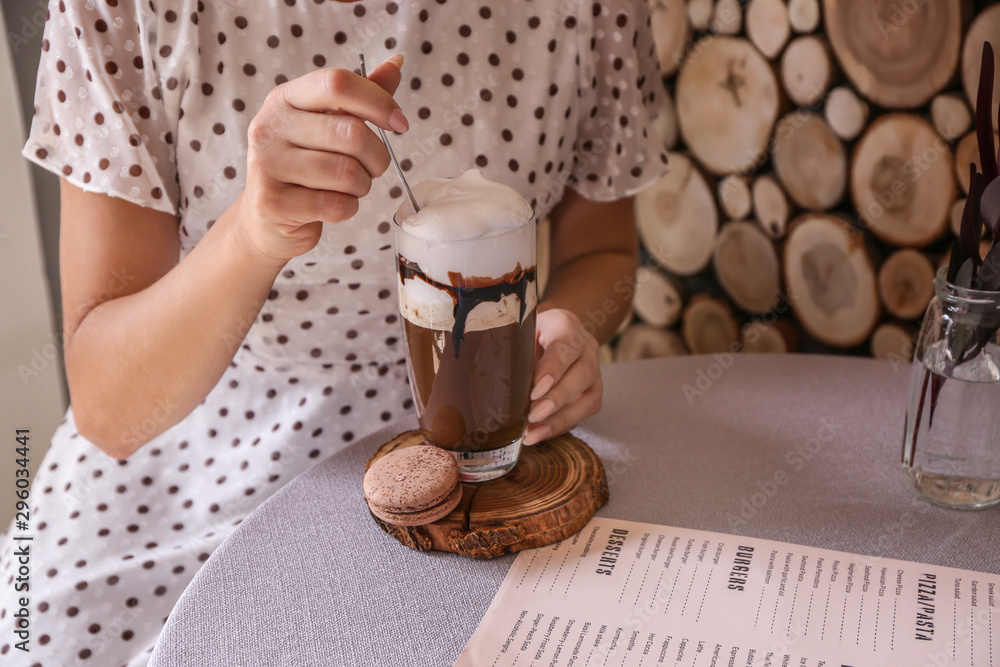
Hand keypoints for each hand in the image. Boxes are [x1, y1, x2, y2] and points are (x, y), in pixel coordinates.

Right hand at [236, 55, 407, 263]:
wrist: (267, 219)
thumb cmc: (306, 168)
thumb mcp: (328, 125)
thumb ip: (360, 97)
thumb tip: (396, 62)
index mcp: (286, 98)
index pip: (338, 83)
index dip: (378, 102)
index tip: (399, 123)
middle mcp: (270, 125)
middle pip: (351, 132)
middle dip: (377, 157)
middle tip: (372, 167)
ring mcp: (267, 164)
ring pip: (347, 172)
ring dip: (362, 185)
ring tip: (348, 187)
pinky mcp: (273, 203)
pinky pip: (336, 204)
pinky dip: (347, 209)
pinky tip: (333, 205)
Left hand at [523, 308, 602, 444]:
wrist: (549, 334)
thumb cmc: (529, 334)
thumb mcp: (519, 332)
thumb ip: (511, 348)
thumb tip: (492, 378)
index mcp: (566, 325)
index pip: (566, 344)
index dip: (553, 368)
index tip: (535, 390)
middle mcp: (587, 348)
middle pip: (582, 373)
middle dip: (557, 398)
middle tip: (533, 415)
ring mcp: (594, 371)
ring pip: (589, 397)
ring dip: (560, 419)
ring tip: (533, 433)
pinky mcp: (592, 392)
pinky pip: (583, 412)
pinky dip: (560, 426)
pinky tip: (539, 434)